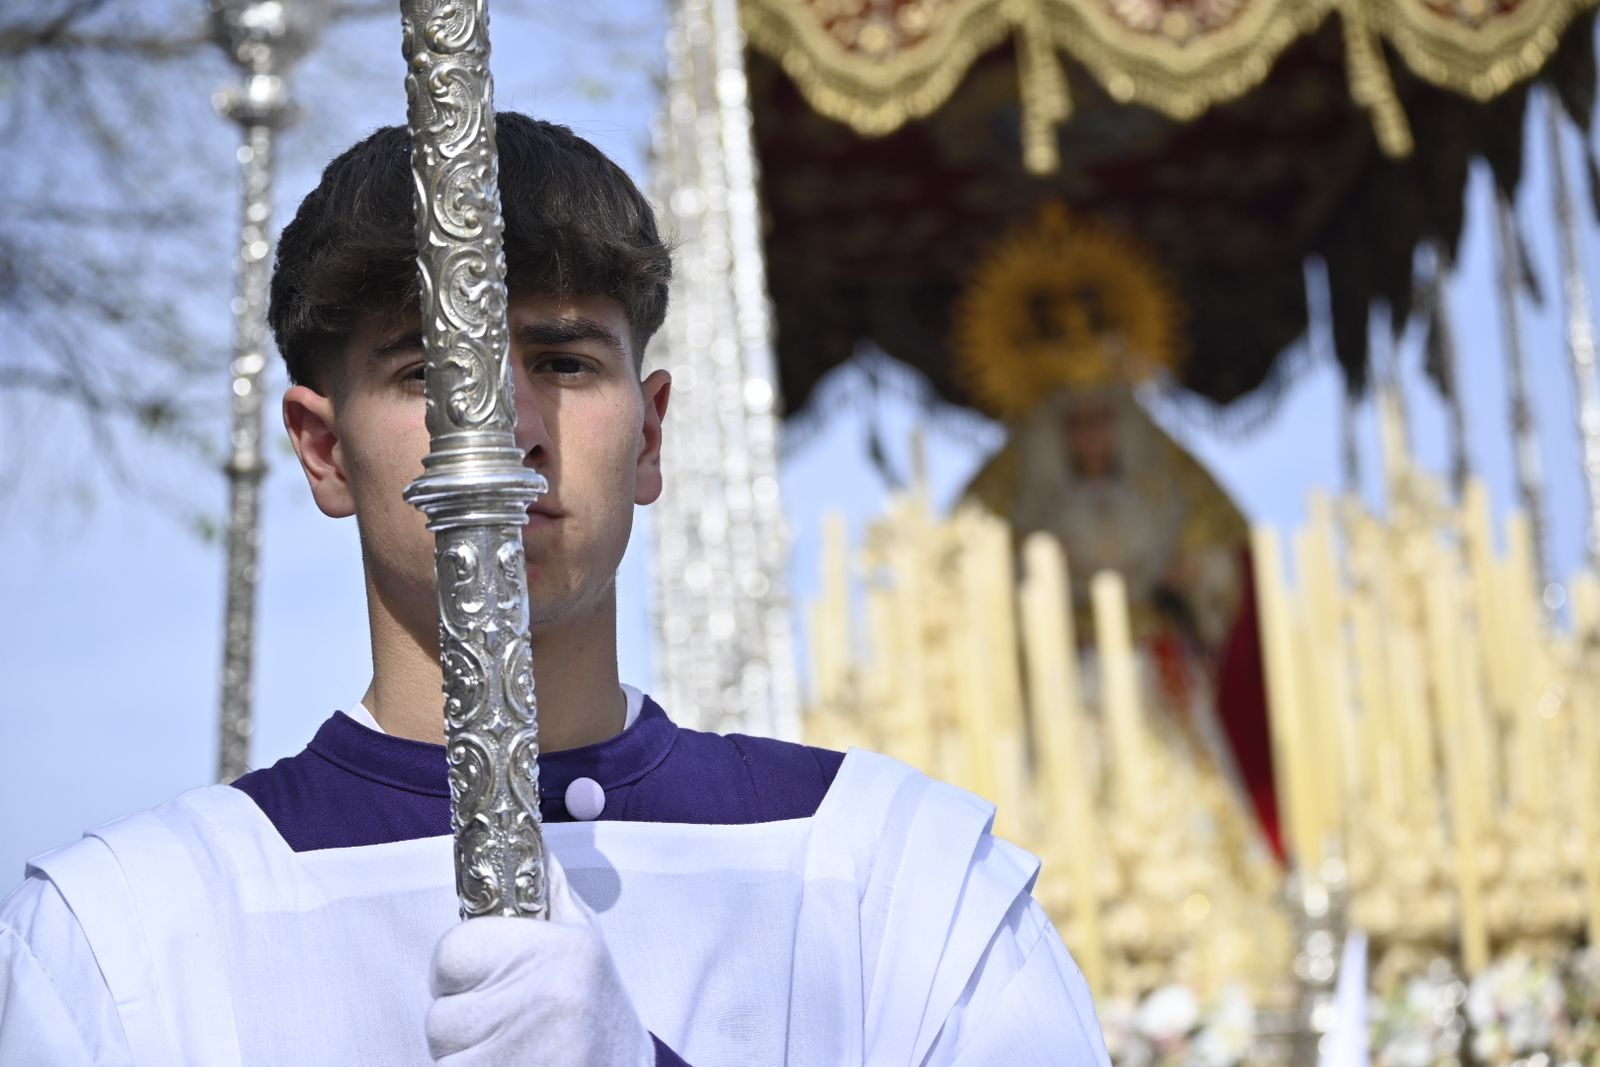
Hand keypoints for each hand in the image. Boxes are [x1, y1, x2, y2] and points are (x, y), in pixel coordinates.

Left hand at [426, 854, 653, 1066]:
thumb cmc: (599, 1014)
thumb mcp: (585, 944)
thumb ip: (549, 894)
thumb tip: (524, 838)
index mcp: (558, 951)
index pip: (452, 952)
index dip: (460, 970)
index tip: (486, 980)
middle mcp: (541, 1000)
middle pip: (442, 1011)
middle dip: (462, 1018)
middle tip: (506, 1023)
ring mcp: (520, 1053)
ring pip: (443, 1050)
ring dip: (465, 1055)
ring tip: (514, 1050)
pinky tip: (510, 1066)